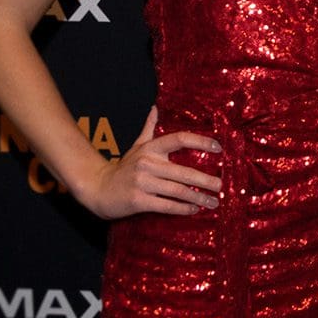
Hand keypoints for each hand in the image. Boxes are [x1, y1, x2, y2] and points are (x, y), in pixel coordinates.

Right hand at [79, 106, 221, 219]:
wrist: (97, 188)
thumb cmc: (123, 168)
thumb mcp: (136, 146)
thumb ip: (149, 128)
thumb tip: (155, 108)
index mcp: (150, 148)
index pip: (179, 139)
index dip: (200, 141)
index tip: (219, 148)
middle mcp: (147, 163)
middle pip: (183, 172)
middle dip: (205, 180)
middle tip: (220, 186)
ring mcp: (142, 182)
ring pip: (177, 191)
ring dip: (198, 198)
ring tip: (213, 202)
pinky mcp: (138, 200)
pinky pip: (166, 205)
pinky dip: (182, 208)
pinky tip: (194, 210)